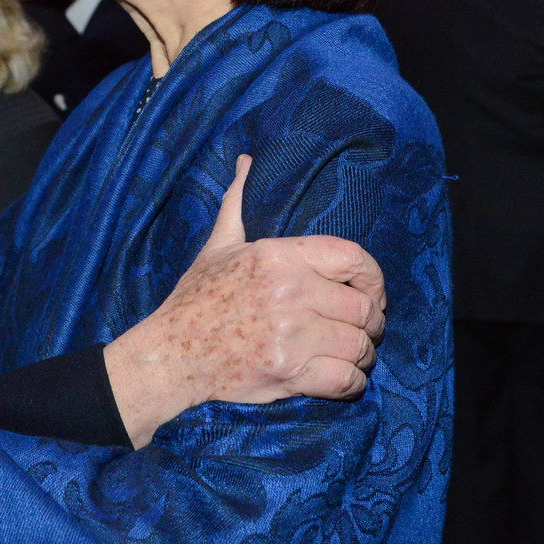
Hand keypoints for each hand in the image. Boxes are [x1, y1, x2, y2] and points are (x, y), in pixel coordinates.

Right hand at [103, 156, 387, 447]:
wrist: (170, 354)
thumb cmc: (196, 298)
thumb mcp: (219, 244)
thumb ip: (239, 202)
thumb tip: (247, 161)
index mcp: (280, 256)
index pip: (353, 257)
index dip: (373, 277)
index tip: (371, 291)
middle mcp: (291, 293)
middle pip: (362, 307)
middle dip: (372, 321)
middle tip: (366, 328)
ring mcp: (291, 336)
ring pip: (359, 345)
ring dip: (363, 353)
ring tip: (356, 354)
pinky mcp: (289, 373)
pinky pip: (345, 380)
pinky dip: (353, 382)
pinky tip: (345, 377)